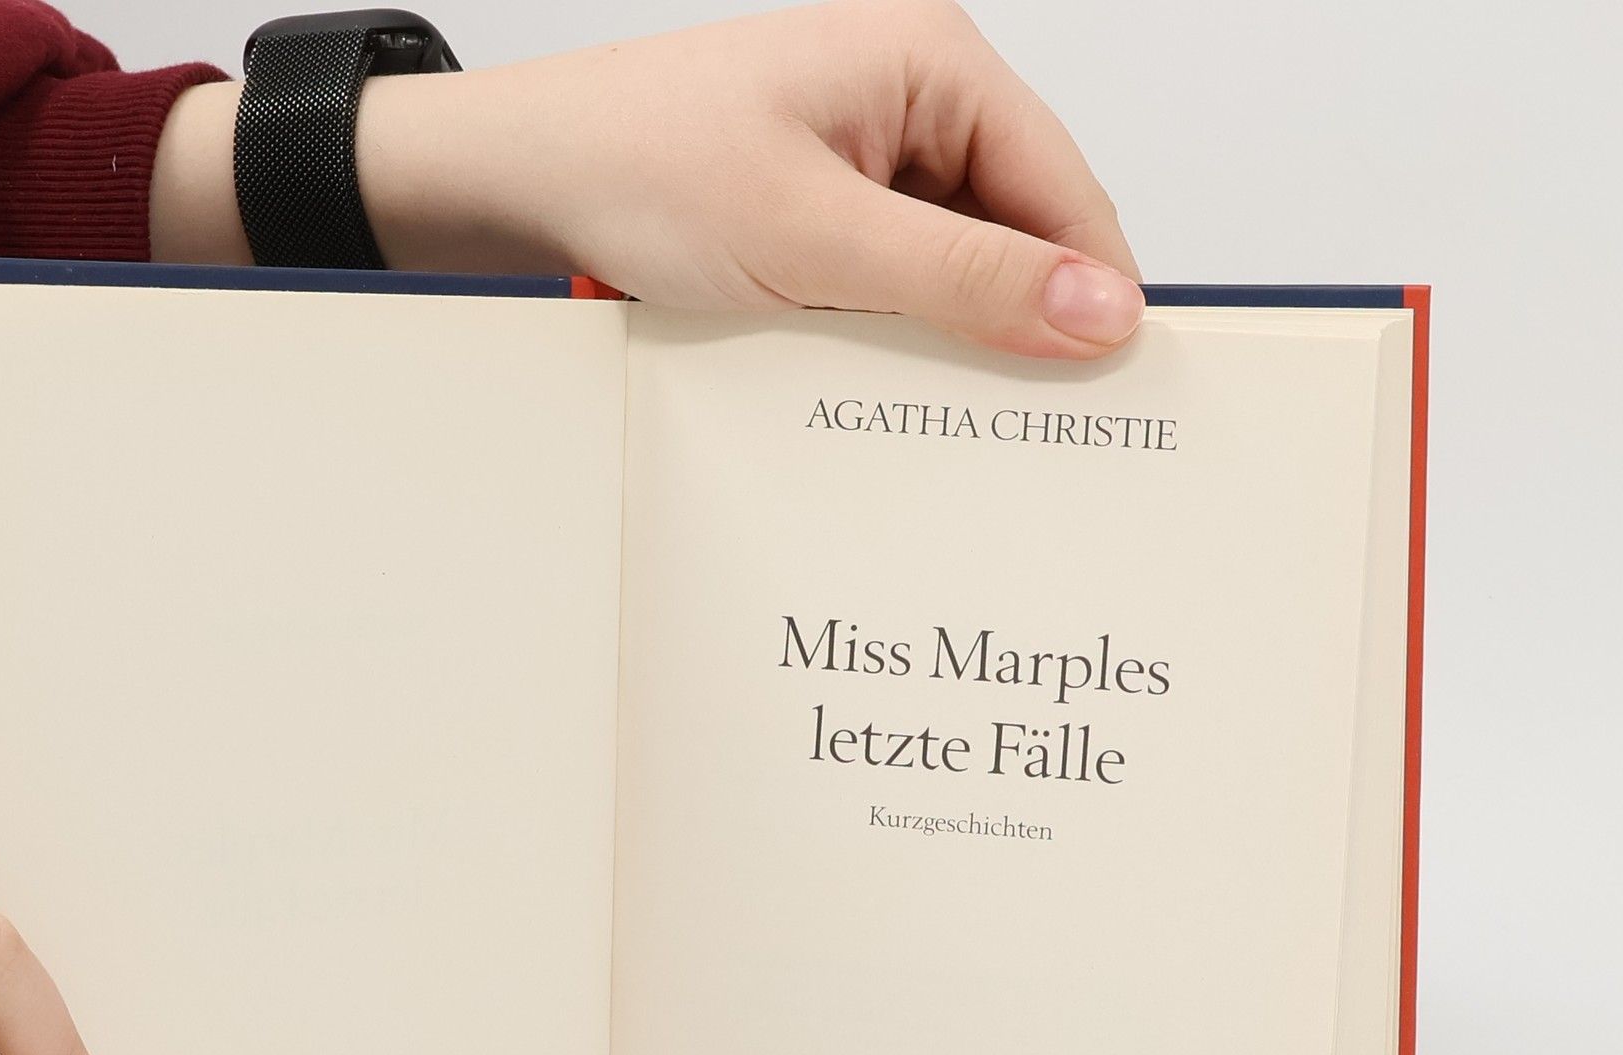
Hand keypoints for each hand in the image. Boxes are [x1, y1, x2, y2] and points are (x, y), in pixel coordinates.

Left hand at [153, 1, 1142, 358]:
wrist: (517, 181)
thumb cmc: (637, 170)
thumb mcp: (817, 239)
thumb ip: (964, 280)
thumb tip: (1103, 313)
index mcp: (932, 60)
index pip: (1066, 189)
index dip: (1092, 293)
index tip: (1105, 395)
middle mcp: (911, 94)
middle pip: (1017, 231)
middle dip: (1013, 323)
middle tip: (1017, 427)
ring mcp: (865, 149)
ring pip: (954, 265)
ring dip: (941, 335)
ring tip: (922, 402)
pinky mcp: (823, 201)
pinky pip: (892, 277)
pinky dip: (887, 330)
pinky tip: (865, 375)